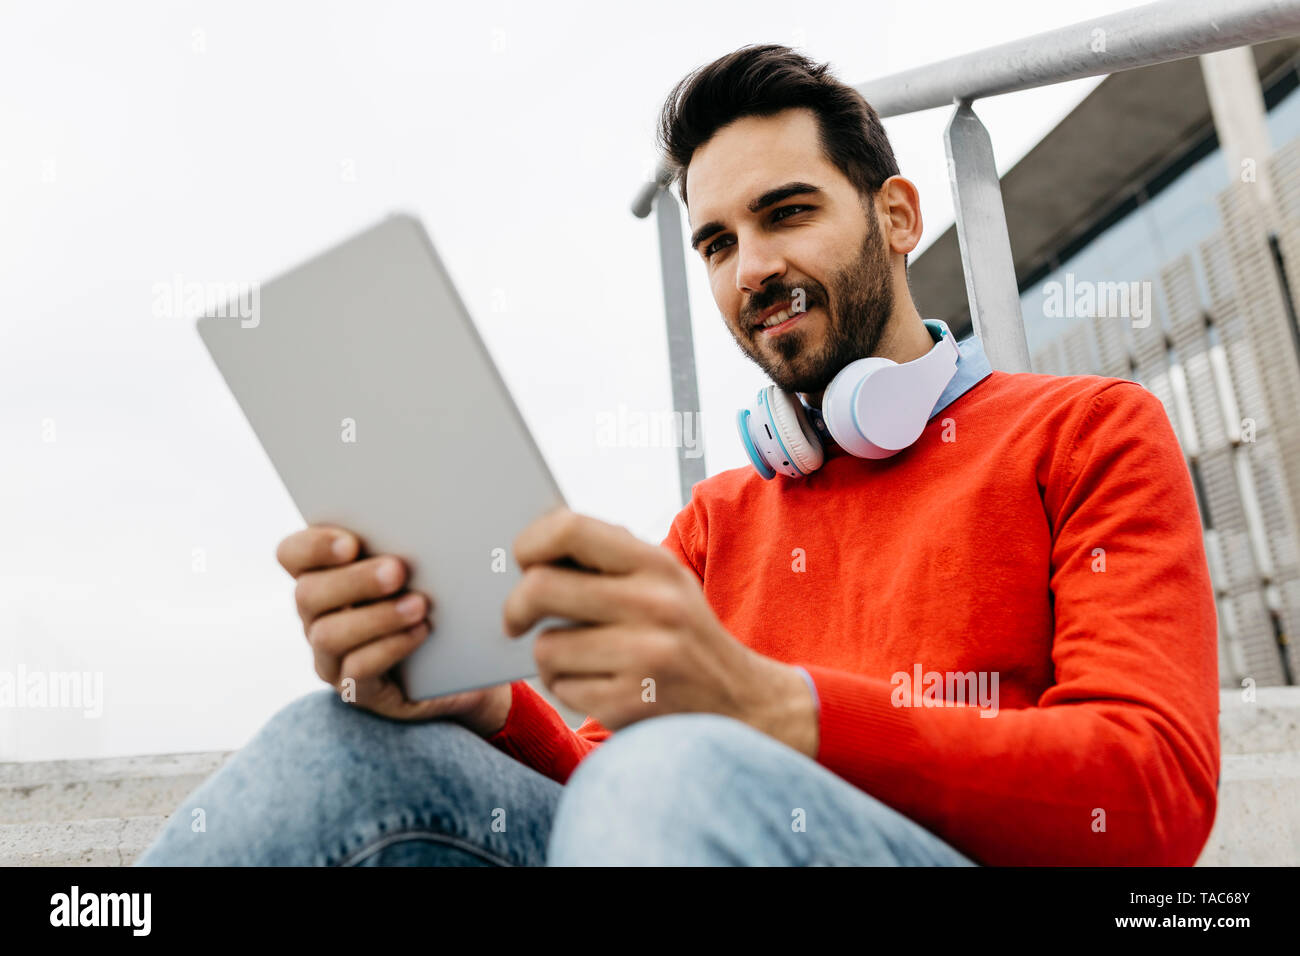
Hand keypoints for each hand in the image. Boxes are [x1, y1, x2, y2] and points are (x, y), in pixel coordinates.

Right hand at [276, 525, 512, 733]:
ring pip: (328, 635)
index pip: (291, 554)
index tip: (352, 543)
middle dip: (354, 580)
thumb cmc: (437, 602)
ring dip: (376, 616)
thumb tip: (421, 513)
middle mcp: (317, 616)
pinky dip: (390, 648)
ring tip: (419, 605)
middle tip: (398, 570)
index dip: (312, 546)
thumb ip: (405, 542)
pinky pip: (356, 671)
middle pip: (307, 594)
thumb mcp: (422, 567)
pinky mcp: (357, 689)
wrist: (460, 665)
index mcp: (324, 576)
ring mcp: (331, 656)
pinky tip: (421, 632)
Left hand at [501, 508, 817, 754]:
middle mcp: (653, 604)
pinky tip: (598, 685)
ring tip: (578, 658)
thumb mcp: (664, 582)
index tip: (522, 562)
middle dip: (515, 607)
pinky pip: (562, 688)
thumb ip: (609, 559)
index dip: (530, 542)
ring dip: (549, 656)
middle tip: (515, 619)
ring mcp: (644, 657)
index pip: (569, 529)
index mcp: (656, 564)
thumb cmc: (684, 635)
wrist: (742, 703)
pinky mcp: (632, 703)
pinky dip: (569, 688)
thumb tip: (531, 545)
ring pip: (545, 646)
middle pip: (540, 588)